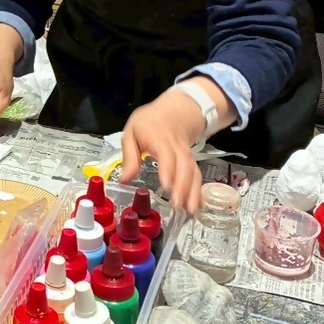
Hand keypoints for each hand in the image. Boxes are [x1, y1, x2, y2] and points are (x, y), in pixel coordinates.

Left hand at [120, 89, 206, 214]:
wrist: (174, 112)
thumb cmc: (148, 123)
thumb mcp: (131, 133)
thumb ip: (129, 157)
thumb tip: (124, 180)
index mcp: (159, 139)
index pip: (166, 154)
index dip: (167, 170)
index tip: (165, 185)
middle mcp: (176, 149)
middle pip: (183, 167)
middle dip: (182, 187)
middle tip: (177, 206)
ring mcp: (186, 156)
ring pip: (193, 173)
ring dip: (193, 192)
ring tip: (190, 211)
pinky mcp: (191, 162)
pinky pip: (197, 176)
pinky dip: (198, 192)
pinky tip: (197, 207)